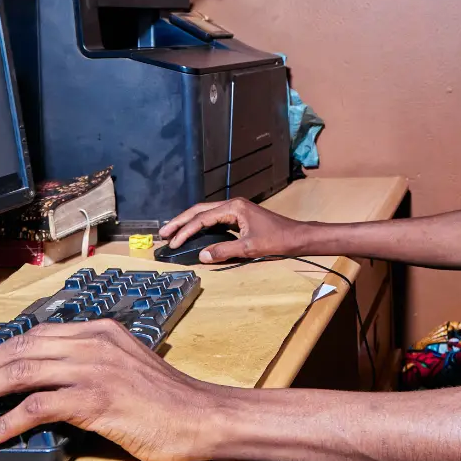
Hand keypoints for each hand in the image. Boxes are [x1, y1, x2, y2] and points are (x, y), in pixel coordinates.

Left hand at [0, 321, 220, 460]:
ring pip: (21, 371)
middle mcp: (93, 342)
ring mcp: (95, 368)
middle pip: (18, 349)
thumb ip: (87, 366)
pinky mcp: (97, 398)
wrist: (201, 416)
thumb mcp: (124, 368)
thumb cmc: (166, 401)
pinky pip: (39, 406)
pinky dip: (6, 421)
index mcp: (98, 331)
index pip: (32, 335)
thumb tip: (43, 385)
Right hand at [158, 198, 309, 262]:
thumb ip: (224, 251)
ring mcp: (236, 210)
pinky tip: (194, 234)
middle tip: (163, 233)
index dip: (185, 230)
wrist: (297, 237)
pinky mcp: (239, 217)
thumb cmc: (277, 240)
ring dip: (189, 223)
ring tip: (172, 232)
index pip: (202, 218)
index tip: (172, 242)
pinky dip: (201, 226)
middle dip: (180, 221)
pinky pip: (215, 220)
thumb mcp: (249, 248)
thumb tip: (201, 255)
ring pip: (206, 214)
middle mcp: (233, 204)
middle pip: (200, 210)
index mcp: (234, 207)